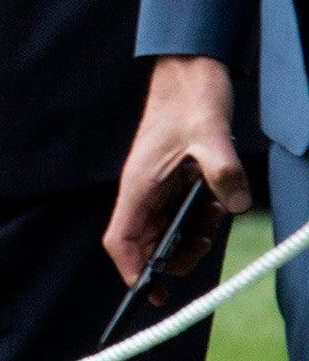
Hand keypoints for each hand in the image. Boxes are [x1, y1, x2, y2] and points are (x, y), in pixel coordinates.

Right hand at [103, 56, 250, 284]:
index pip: (121, 240)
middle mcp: (143, 189)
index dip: (132, 270)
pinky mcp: (172, 179)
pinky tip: (217, 200)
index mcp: (139, 185)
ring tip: (213, 218)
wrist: (191, 69)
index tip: (152, 291)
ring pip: (164, 229)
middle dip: (170, 256)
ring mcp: (156, 185)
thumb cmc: (191, 98)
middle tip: (200, 250)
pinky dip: (199, 216)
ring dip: (189, 235)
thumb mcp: (211, 135)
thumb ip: (223, 172)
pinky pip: (180, 211)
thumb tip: (238, 205)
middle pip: (144, 243)